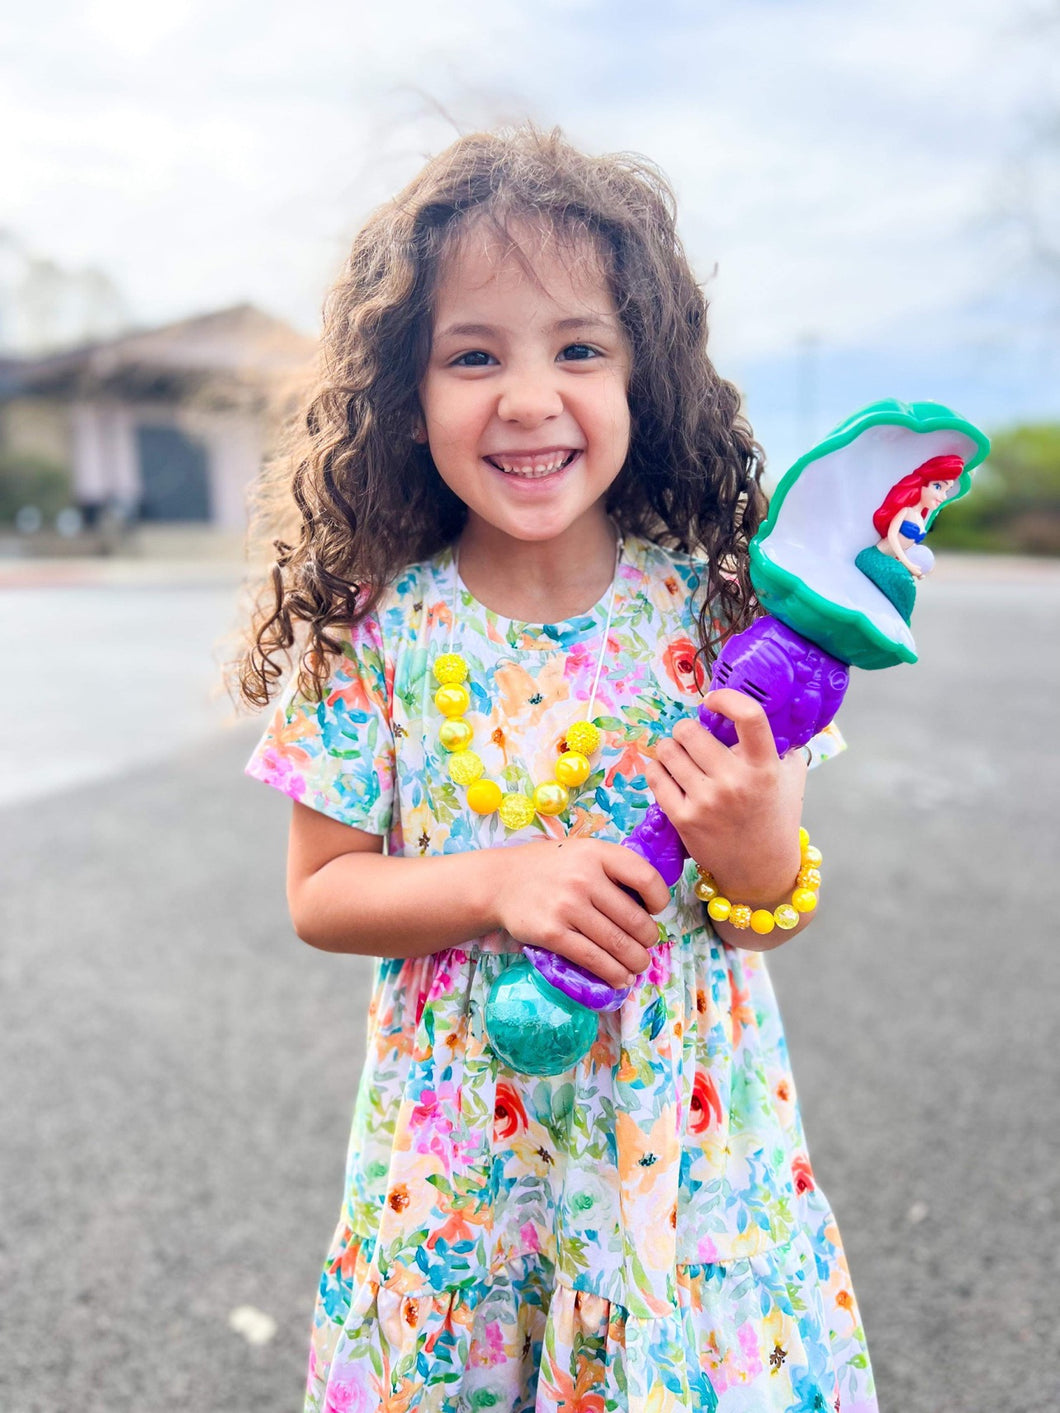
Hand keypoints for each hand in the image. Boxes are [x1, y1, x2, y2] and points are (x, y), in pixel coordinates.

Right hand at [493, 839, 669, 988]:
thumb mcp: (583, 853)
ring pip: (617, 944)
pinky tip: (619, 978)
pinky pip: (592, 959)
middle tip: (647, 945)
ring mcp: (567, 907)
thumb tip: (648, 905)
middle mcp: (584, 878)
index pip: (645, 878)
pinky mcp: (552, 934)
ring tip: (638, 966)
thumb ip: (612, 869)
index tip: (656, 910)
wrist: (501, 882)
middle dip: (648, 939)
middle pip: (634, 919)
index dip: (659, 899)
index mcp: (597, 854)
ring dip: (635, 962)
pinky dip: (611, 973)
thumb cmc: (550, 868)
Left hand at [642, 688, 805, 904]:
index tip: (713, 701)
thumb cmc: (776, 819)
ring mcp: (706, 801)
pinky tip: (668, 774)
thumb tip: (769, 716)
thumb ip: (782, 747)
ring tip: (679, 756)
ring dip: (671, 748)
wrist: (761, 871)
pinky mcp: (683, 818)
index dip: (726, 698)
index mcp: (764, 767)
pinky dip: (658, 770)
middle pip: (690, 731)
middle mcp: (735, 782)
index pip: (749, 716)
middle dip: (687, 730)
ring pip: (668, 751)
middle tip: (691, 739)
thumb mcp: (790, 780)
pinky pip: (655, 777)